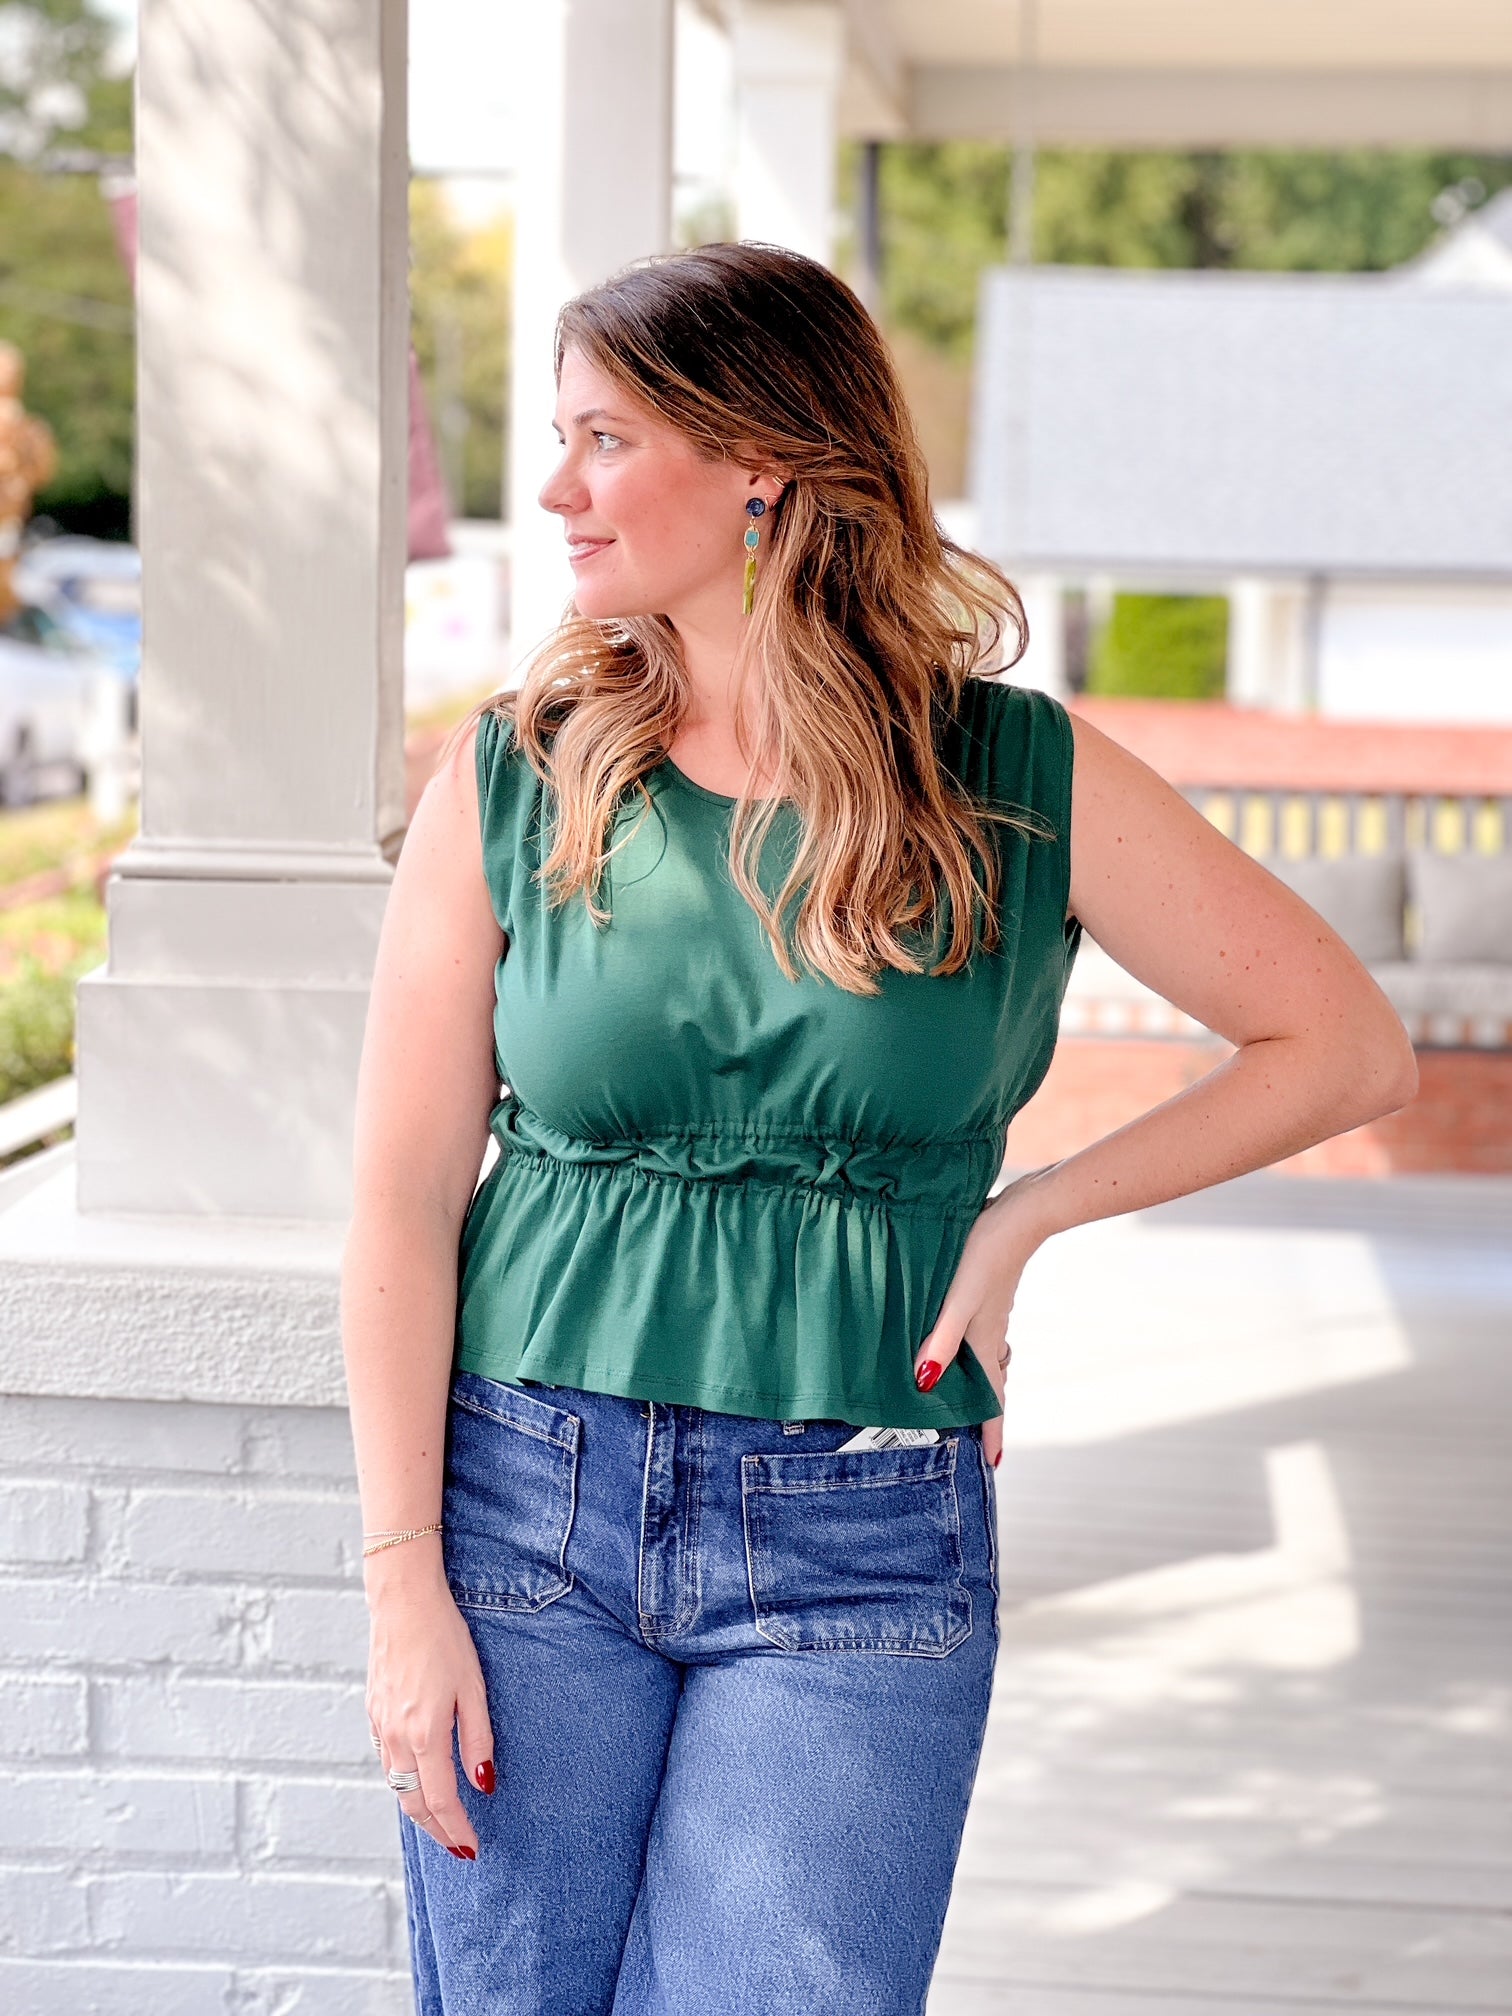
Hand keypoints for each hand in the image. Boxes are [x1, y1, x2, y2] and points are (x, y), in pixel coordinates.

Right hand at [365, 1560, 495, 1859]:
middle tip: (457, 1848)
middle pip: (413, 1802)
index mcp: (424, 1734)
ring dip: (417, 1810)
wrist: (402, 1602)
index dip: (456, 1829)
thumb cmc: (445, 1638)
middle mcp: (396, 1738)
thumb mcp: (474, 1687)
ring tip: (440, 1824)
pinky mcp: (373, 1713)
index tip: (472, 1848)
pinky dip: (401, 1782)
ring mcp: (380, 1726)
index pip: (441, 1800)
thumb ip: (477, 1739)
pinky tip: (415, 1782)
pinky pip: (385, 1762)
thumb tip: (483, 1785)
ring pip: (395, 1785)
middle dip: (436, 1831)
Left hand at [911, 1167, 1055, 1468]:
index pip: (992, 1398)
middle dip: (985, 1412)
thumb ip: (941, 1339)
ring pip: (985, 1357)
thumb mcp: (957, 1299)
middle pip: (990, 1382)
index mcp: (985, 1341)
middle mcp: (991, 1332)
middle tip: (977, 1438)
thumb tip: (924, 1384)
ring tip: (966, 1397)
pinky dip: (970, 1349)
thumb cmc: (986, 1253)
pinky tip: (955, 1336)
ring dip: (978, 1381)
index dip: (992, 1431)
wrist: (1022, 1212)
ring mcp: (991, 1311)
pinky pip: (979, 1333)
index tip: (994, 1464)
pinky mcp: (988, 1290)